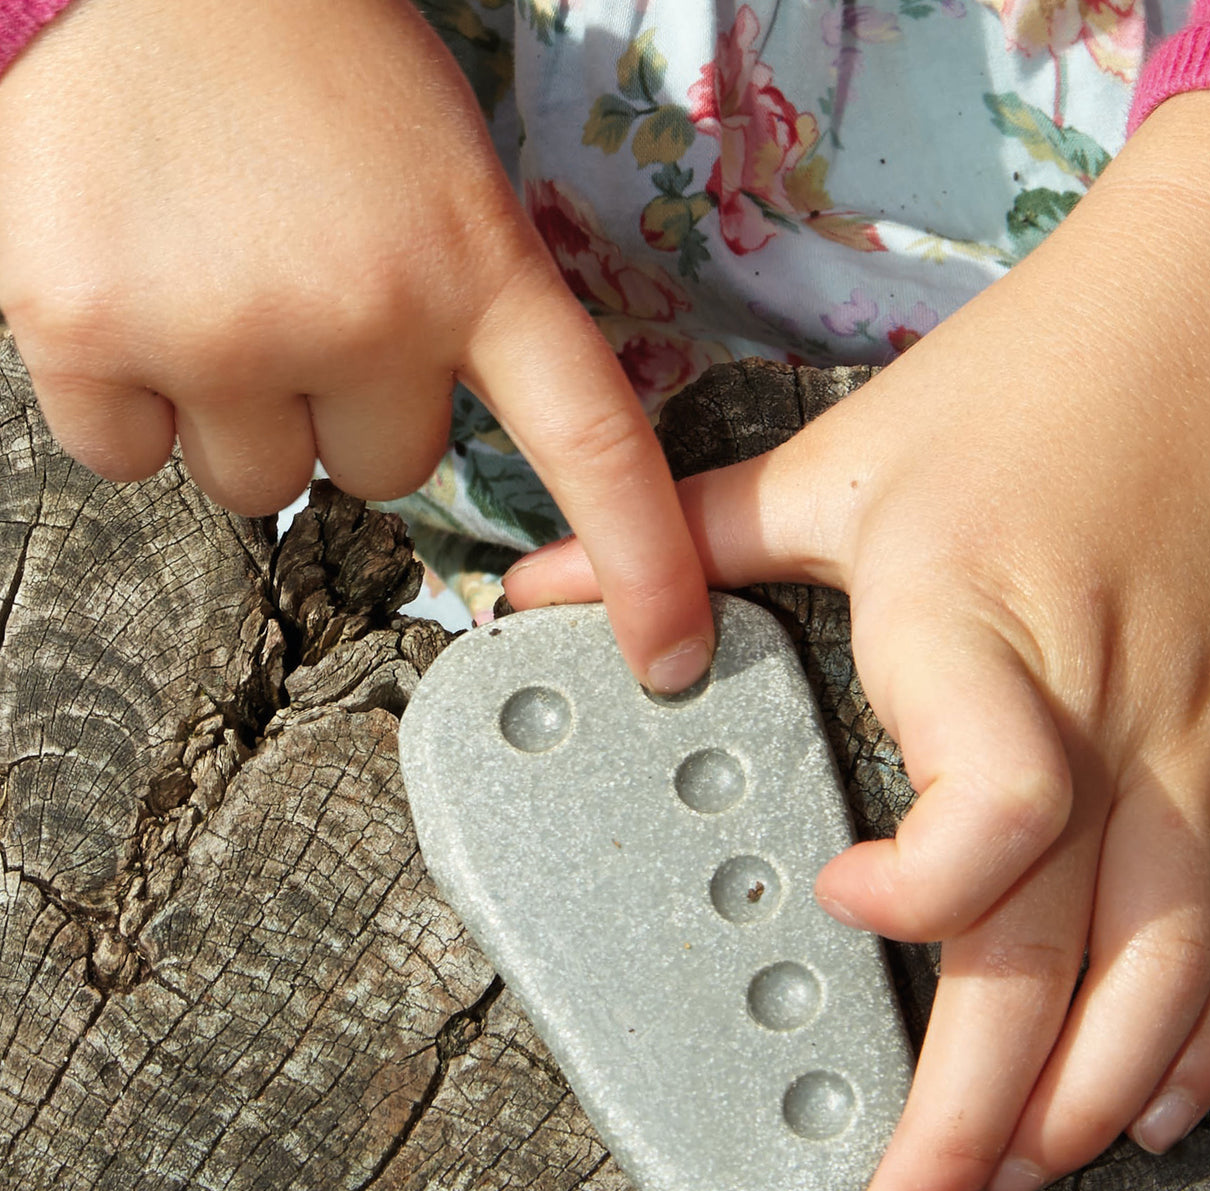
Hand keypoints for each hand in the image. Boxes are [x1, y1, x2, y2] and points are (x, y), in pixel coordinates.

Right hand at [0, 0, 711, 690]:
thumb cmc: (309, 55)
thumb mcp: (441, 172)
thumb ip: (458, 314)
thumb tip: (414, 450)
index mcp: (474, 265)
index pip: (591, 444)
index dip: (641, 567)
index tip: (669, 659)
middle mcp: (364, 313)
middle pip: (384, 477)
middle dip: (349, 410)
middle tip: (305, 289)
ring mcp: (225, 329)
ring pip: (260, 486)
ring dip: (242, 414)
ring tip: (213, 279)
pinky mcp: (88, 329)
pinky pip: (127, 458)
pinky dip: (127, 403)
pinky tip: (131, 290)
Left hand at [504, 92, 1209, 1190]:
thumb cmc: (1024, 385)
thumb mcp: (843, 456)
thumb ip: (689, 531)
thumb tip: (536, 586)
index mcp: (974, 624)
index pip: (988, 816)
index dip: (914, 897)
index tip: (835, 897)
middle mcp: (1103, 700)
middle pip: (1060, 951)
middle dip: (974, 1114)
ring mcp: (1206, 734)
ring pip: (1173, 969)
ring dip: (1089, 1096)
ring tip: (1013, 1174)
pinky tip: (1155, 1100)